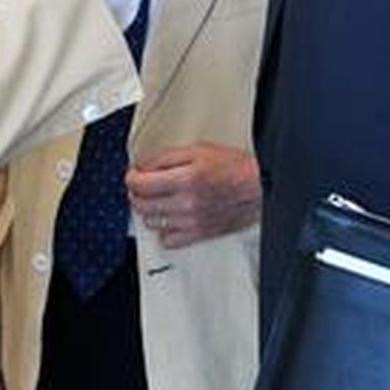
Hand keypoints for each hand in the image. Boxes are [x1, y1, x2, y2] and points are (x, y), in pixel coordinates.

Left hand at [127, 143, 260, 248]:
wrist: (258, 186)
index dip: (132, 177)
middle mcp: (187, 203)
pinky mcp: (199, 234)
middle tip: (143, 185)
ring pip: (151, 222)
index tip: (134, 175)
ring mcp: (192, 222)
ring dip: (149, 210)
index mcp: (186, 178)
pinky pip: (168, 240)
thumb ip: (166, 157)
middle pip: (142, 204)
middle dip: (137, 193)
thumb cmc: (233, 166)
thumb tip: (143, 166)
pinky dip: (164, 230)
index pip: (140, 184)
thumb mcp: (198, 149)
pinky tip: (170, 218)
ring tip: (157, 200)